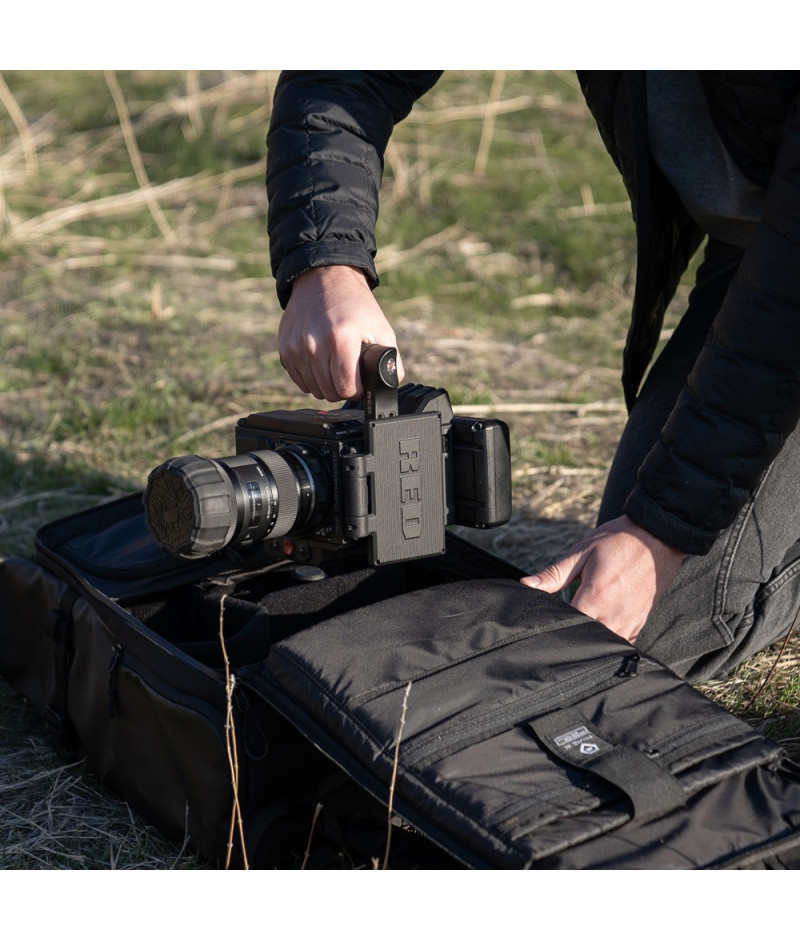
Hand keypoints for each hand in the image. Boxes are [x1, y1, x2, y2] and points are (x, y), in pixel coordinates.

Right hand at [278, 265, 403, 401]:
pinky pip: (300, 380)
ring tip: (335, 365)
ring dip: (327, 384)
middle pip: (330, 392)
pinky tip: (321, 362)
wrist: (324, 279)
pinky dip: (312, 378)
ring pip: (314, 389)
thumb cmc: (355, 305)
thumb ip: (391, 360)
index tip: (360, 381)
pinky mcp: (285, 348)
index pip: (346, 389)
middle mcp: (314, 344)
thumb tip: (391, 385)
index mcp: (341, 339)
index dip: (357, 390)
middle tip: (349, 372)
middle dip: (343, 388)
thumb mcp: (381, 328)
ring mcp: (296, 347)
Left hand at [520, 515, 685, 642]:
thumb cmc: (618, 541)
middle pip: (585, 640)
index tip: (544, 622)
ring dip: (589, 639)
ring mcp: (630, 622)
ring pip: (603, 645)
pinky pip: (621, 642)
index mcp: (597, 597)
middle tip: (558, 625)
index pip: (568, 626)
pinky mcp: (640, 623)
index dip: (553, 626)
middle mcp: (615, 615)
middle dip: (570, 635)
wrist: (657, 537)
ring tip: (578, 628)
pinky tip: (598, 630)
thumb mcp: (582, 552)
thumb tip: (526, 585)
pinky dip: (608, 640)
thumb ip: (554, 573)